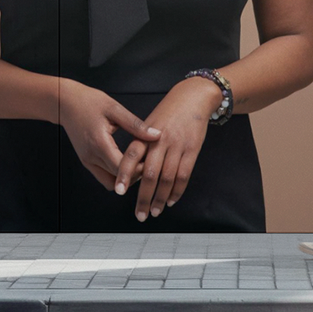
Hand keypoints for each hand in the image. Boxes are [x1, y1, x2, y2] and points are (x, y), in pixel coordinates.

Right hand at [56, 81, 158, 191]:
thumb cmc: (89, 102)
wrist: (65, 102)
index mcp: (99, 144)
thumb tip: (157, 135)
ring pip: (110, 182)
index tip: (152, 160)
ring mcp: (87, 161)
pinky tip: (126, 162)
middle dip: (135, 175)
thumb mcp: (115, 109)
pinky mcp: (86, 161)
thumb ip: (135, 125)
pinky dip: (116, 174)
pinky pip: (103, 176)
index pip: (122, 169)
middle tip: (148, 162)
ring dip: (125, 177)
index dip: (139, 169)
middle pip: (118, 180)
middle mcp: (91, 157)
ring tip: (137, 163)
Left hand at [114, 74, 222, 219]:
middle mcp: (161, 141)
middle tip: (140, 214)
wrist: (193, 97)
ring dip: (161, 198)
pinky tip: (171, 200)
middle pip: (150, 174)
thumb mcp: (150, 123)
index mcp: (146, 134)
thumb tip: (134, 171)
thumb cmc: (168, 112)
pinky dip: (177, 190)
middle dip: (144, 197)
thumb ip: (142, 145)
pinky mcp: (192, 149)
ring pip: (167, 178)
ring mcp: (177, 145)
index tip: (119, 191)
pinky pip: (184, 174)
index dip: (125, 174)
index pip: (132, 155)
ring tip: (155, 212)